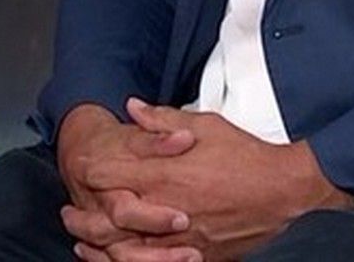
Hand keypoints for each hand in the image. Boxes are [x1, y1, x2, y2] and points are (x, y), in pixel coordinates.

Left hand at [75, 99, 353, 260]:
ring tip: (84, 245)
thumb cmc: (246, 155)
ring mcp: (182, 236)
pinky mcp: (198, 254)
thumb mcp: (204, 124)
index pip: (111, 176)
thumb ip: (162, 119)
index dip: (91, 173)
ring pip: (130, 250)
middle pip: (111, 220)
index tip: (79, 169)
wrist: (284, 188)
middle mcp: (167, 208)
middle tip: (69, 214)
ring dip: (102, 247)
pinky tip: (126, 260)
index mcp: (164, 174)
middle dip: (85, 218)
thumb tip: (132, 108)